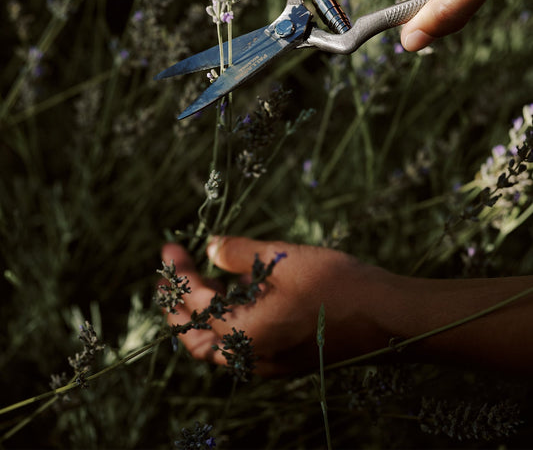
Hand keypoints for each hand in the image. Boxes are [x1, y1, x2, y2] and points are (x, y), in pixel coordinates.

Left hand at [161, 236, 532, 376]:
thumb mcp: (283, 259)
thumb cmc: (337, 285)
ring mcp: (268, 363)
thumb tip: (210, 247)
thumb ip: (240, 253)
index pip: (194, 303)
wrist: (387, 318)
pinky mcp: (284, 360)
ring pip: (216, 347)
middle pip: (195, 336)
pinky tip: (232, 300)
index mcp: (244, 332)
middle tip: (169, 274)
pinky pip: (239, 349)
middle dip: (177, 303)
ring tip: (194, 284)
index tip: (168, 246)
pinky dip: (223, 326)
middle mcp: (250, 356)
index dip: (177, 274)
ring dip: (198, 317)